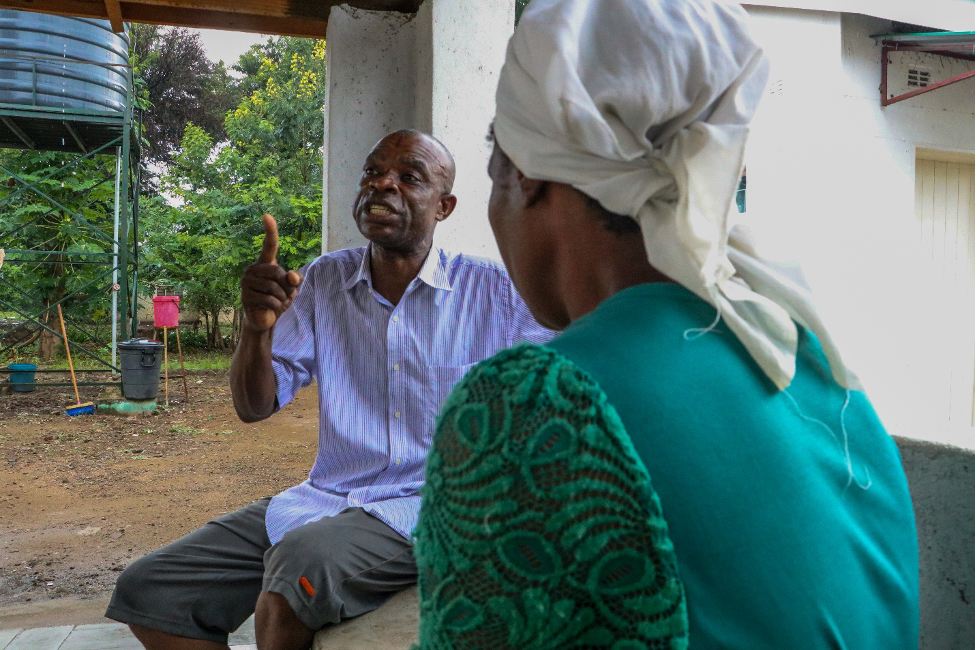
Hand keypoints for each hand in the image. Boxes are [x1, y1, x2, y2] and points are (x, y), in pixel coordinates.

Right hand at [241, 214, 302, 330]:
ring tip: (277, 302)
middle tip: (284, 295)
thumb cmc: (278, 298)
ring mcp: (246, 282)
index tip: (267, 216)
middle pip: (277, 272)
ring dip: (282, 298)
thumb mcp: (291, 288)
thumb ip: (295, 280)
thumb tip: (292, 278)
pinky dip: (276, 306)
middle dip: (286, 286)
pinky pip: (269, 300)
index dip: (270, 231)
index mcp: (265, 263)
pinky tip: (272, 308)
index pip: (269, 245)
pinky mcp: (245, 297)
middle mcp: (253, 269)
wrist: (265, 318)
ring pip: (273, 287)